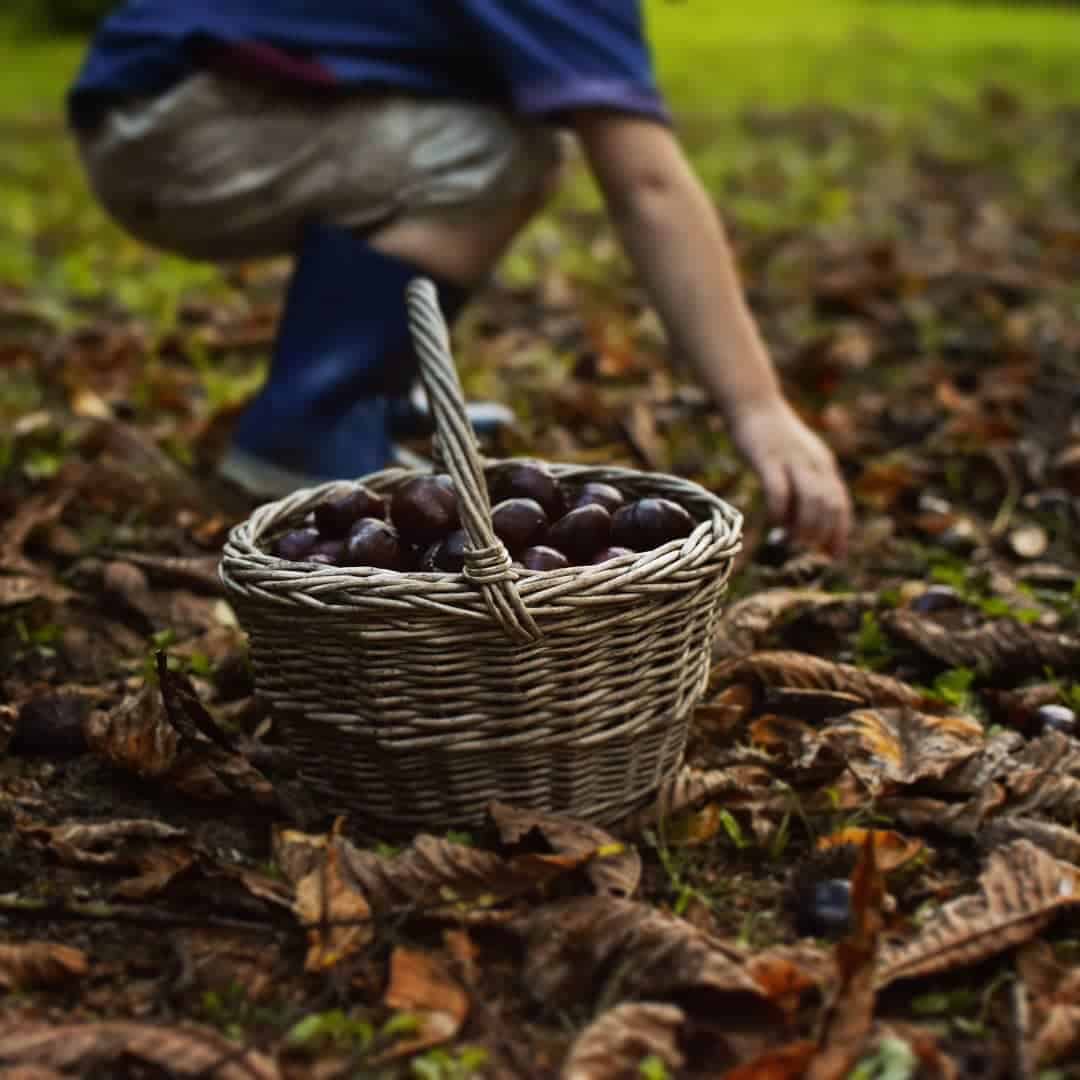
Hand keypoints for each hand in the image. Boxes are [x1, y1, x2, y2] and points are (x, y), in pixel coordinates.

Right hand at [729, 399, 851, 557]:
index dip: (840, 533)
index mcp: (824, 464)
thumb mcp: (797, 458)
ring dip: (805, 526)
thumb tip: (801, 521)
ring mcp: (792, 460)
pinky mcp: (768, 459)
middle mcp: (814, 463)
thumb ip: (805, 484)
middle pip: (830, 504)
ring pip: (811, 500)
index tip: (836, 556)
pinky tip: (774, 523)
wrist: (754, 402)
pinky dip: (780, 512)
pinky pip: (779, 490)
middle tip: (808, 549)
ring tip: (792, 541)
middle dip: (823, 533)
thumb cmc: (771, 436)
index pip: (841, 504)